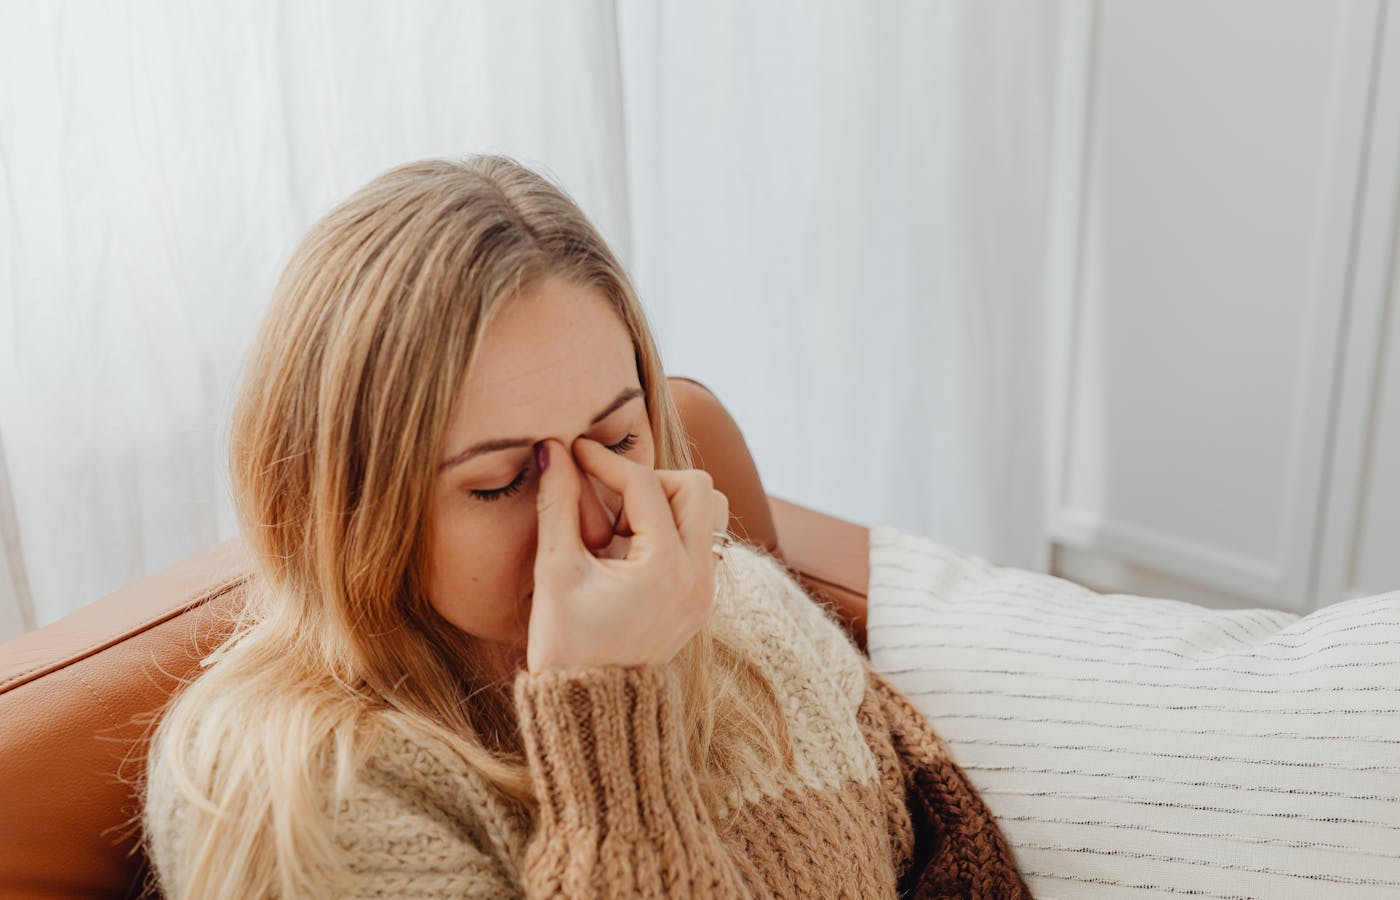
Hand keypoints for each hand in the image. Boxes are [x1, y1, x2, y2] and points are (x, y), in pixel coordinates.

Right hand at [526, 436, 729, 672]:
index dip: (603, 461)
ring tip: (626, 529)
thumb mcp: (555, 571)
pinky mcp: (702, 600)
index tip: (573, 453)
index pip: (644, 485)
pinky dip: (675, 530)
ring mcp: (706, 591)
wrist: (591, 710)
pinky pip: (704, 542)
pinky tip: (633, 551)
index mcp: (665, 569)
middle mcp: (698, 578)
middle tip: (609, 507)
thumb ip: (557, 504)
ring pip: (711, 512)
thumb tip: (553, 450)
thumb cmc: (566, 645)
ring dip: (670, 504)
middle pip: (697, 487)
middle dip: (650, 481)